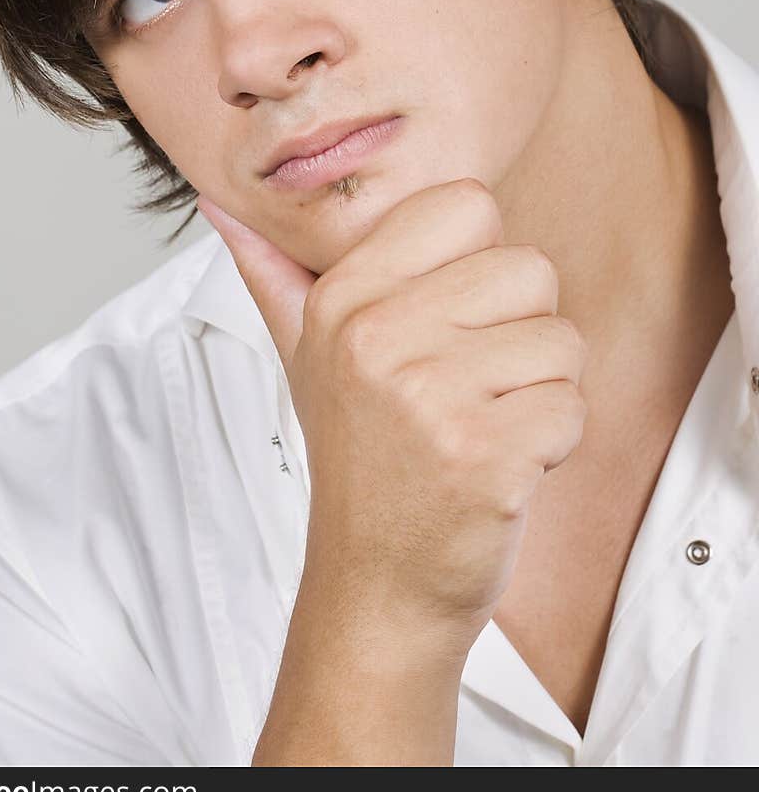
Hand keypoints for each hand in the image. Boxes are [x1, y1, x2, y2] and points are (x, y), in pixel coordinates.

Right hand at [196, 178, 587, 649]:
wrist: (376, 588)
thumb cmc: (359, 462)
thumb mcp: (305, 359)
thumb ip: (274, 275)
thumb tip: (220, 204)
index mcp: (342, 298)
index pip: (469, 203)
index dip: (480, 262)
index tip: (450, 320)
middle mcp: (377, 336)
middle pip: (530, 268)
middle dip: (520, 332)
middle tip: (468, 388)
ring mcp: (429, 397)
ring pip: (561, 339)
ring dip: (540, 392)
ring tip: (482, 428)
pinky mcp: (486, 455)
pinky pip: (571, 405)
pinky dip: (553, 442)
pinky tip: (499, 467)